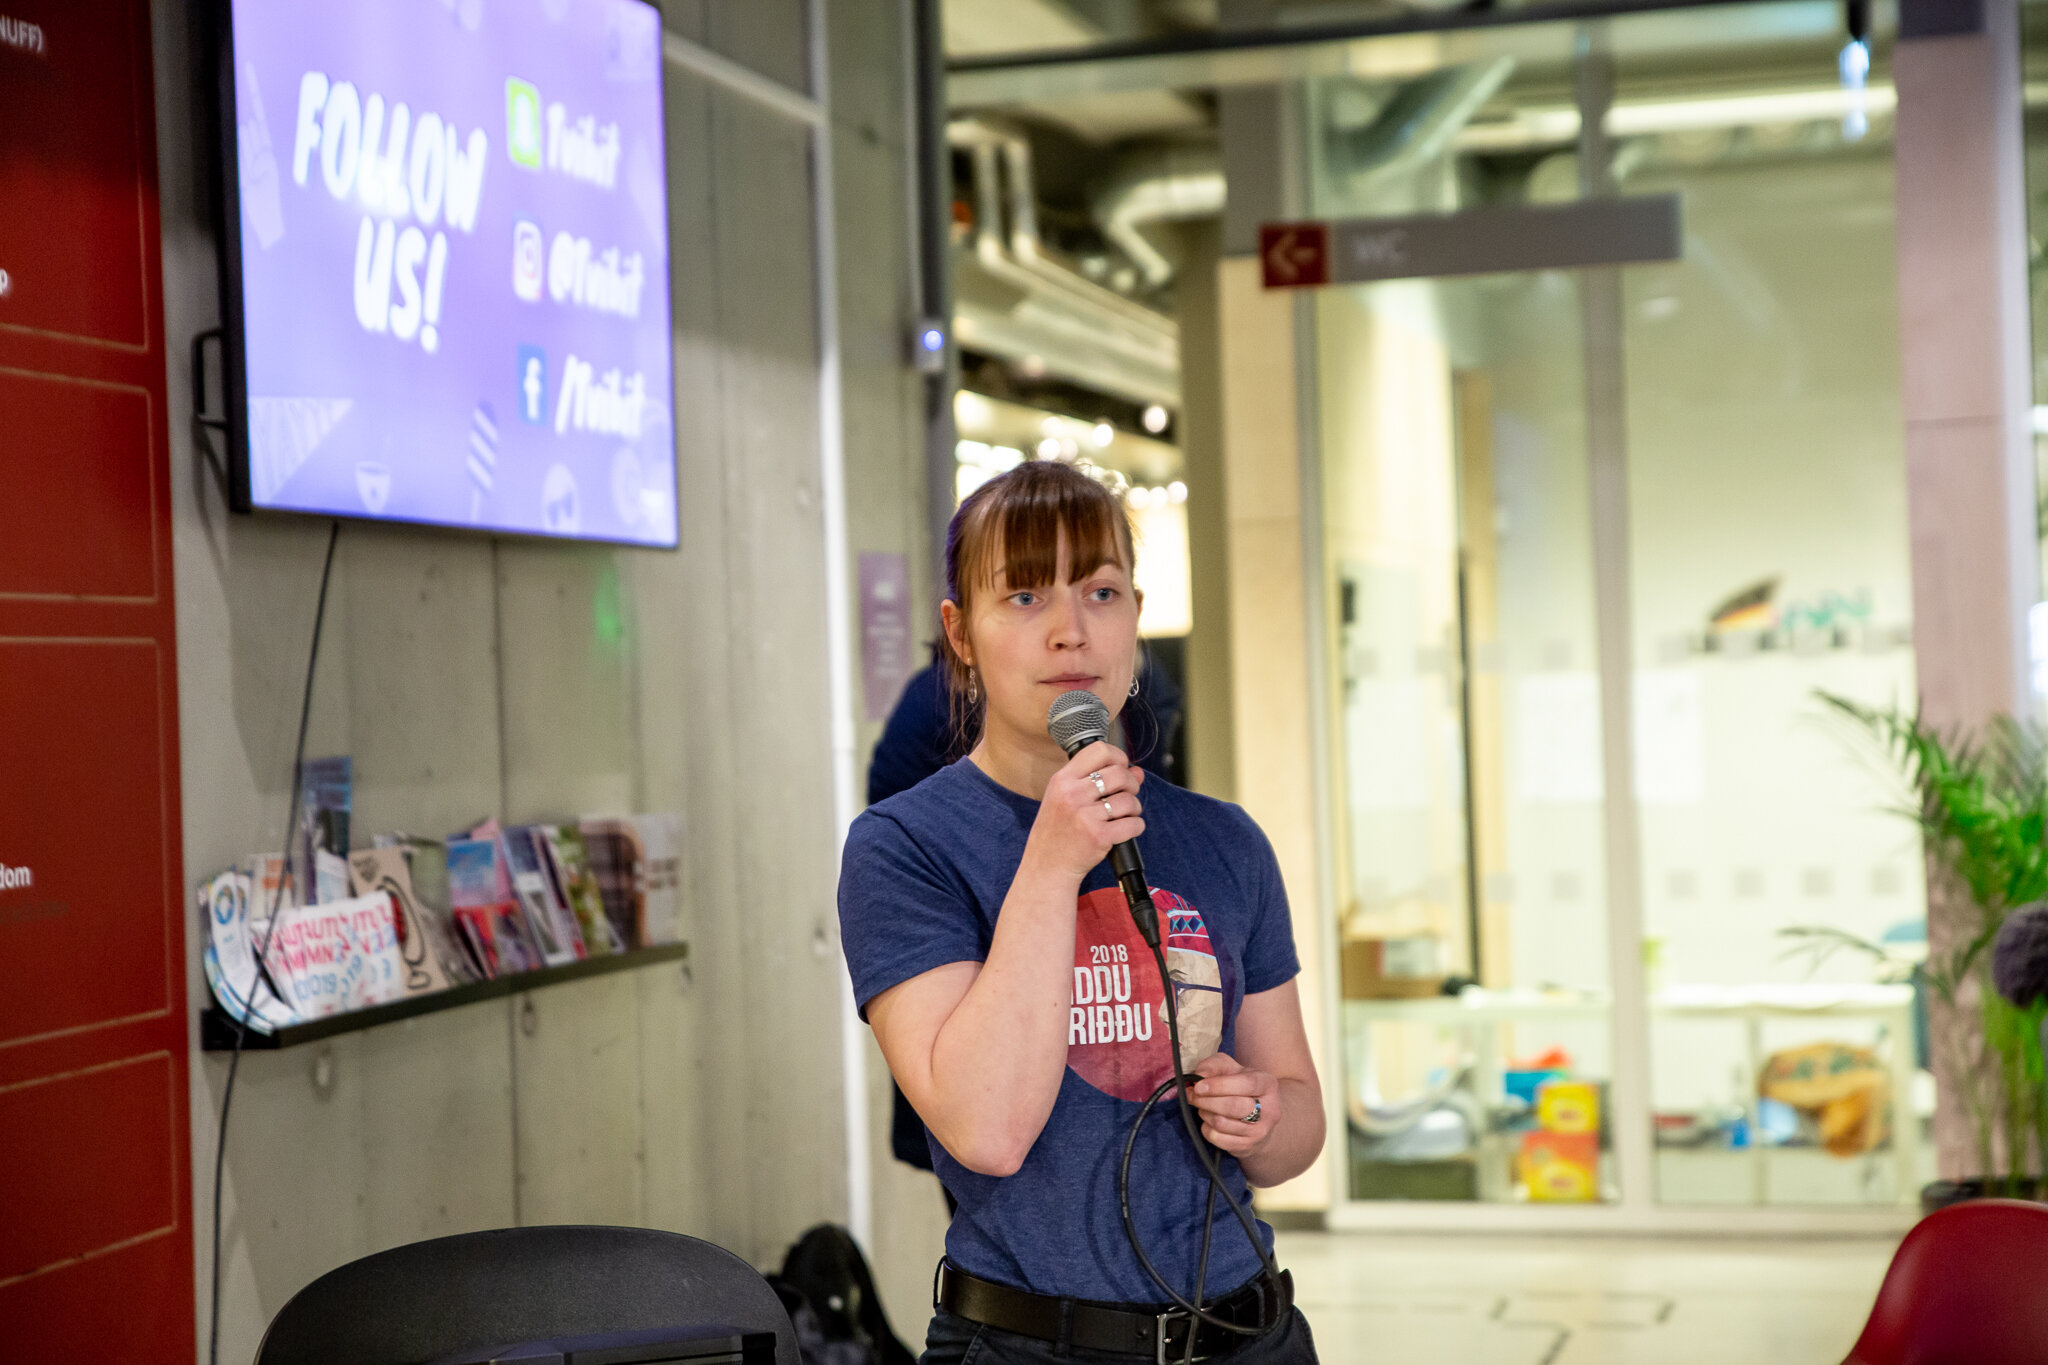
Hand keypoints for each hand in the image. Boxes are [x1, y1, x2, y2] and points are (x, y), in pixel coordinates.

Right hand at [1024, 741, 1144, 881]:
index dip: (1118, 757)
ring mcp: (1085, 816)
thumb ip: (1097, 781)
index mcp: (1062, 780)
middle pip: (1119, 774)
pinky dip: (1136, 826)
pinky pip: (1132, 824)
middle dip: (1131, 784)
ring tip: (1125, 815)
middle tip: (1127, 794)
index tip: (1121, 768)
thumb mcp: (1066, 798)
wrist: (1046, 865)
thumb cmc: (1057, 830)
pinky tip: (1127, 829)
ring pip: (1129, 800)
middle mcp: (1072, 794)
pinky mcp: (1098, 837)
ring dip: (1134, 808)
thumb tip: (1136, 770)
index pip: (1100, 751)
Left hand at [1187, 1052, 1276, 1156]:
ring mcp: (1260, 1131)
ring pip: (1222, 1124)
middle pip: (1234, 1106)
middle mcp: (1269, 1109)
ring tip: (1202, 1106)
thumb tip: (1200, 1075)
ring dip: (1205, 1113)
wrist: (1257, 1116)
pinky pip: (1218, 1139)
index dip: (1219, 1085)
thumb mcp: (1230, 1068)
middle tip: (1193, 1095)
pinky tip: (1208, 1120)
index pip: (1246, 1084)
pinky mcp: (1248, 1146)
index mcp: (1267, 1084)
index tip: (1198, 1086)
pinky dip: (1207, 1128)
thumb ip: (1214, 1065)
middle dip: (1207, 1101)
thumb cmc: (1239, 1087)